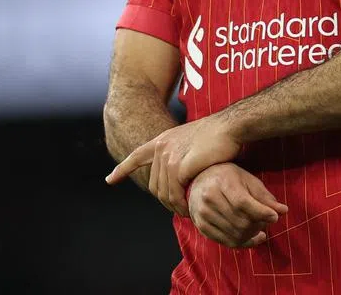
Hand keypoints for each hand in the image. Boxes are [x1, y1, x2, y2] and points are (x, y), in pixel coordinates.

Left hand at [105, 115, 242, 215]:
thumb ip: (180, 153)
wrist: (230, 126)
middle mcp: (162, 147)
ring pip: (164, 192)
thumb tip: (176, 173)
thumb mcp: (191, 140)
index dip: (123, 169)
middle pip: (155, 185)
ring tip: (186, 212)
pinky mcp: (180, 166)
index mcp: (163, 140)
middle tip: (179, 210)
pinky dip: (181, 203)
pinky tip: (188, 208)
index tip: (110, 180)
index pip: (136, 156)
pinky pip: (176, 192)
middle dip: (165, 201)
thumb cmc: (218, 135)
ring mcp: (169, 156)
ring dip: (174, 206)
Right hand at [188, 163, 288, 247]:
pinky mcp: (202, 226)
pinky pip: (225, 242)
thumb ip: (264, 197)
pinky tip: (253, 238)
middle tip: (268, 222)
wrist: (199, 180)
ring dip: (252, 235)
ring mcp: (203, 214)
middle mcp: (209, 198)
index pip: (242, 203)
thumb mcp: (248, 180)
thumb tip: (283, 211)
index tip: (275, 217)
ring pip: (234, 233)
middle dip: (258, 225)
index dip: (260, 212)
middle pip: (239, 220)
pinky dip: (243, 243)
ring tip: (261, 230)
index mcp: (222, 182)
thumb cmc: (228, 177)